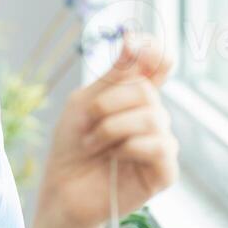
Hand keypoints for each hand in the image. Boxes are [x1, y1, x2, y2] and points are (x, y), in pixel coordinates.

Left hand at [35, 32, 178, 227]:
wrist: (62, 189)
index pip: (160, 63)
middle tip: (88, 124)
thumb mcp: (85, 102)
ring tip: (94, 145)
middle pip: (146, 90)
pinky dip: (130, 148)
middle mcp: (153, 117)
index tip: (131, 43)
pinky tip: (116, 159)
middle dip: (109, 104)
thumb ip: (114, 75)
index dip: (153, 49)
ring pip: (152, 117)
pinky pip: (160, 146)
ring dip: (112, 128)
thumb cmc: (72, 147)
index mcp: (135, 97)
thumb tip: (133, 38)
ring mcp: (161, 144)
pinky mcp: (165, 171)